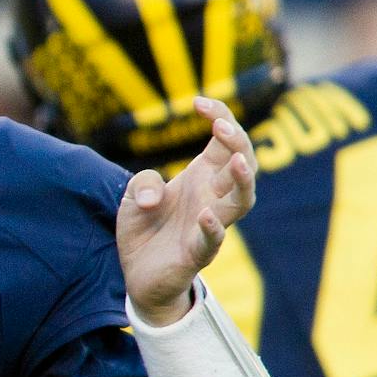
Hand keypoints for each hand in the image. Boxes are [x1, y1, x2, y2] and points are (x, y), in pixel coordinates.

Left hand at [118, 96, 256, 325]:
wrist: (137, 274)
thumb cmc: (145, 229)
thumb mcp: (134, 196)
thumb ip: (143, 182)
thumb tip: (156, 197)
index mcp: (202, 176)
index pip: (225, 140)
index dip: (220, 115)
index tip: (198, 102)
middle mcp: (212, 197)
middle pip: (243, 164)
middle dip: (238, 142)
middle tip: (220, 126)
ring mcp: (209, 224)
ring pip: (242, 200)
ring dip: (243, 179)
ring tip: (234, 160)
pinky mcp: (197, 253)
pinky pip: (213, 240)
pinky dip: (213, 227)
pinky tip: (205, 214)